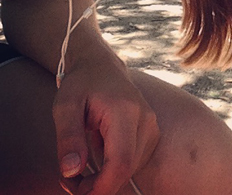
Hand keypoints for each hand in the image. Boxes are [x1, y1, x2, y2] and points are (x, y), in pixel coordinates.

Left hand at [53, 56, 159, 194]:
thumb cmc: (82, 83)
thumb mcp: (65, 105)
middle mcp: (145, 119)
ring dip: (104, 180)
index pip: (121, 161)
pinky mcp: (150, 132)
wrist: (101, 65)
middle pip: (126, 170)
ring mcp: (151, 125)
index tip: (78, 194)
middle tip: (69, 181)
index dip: (101, 187)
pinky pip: (134, 162)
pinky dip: (113, 171)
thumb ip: (68, 137)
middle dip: (97, 186)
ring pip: (131, 170)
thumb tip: (71, 171)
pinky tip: (96, 163)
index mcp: (125, 111)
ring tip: (78, 170)